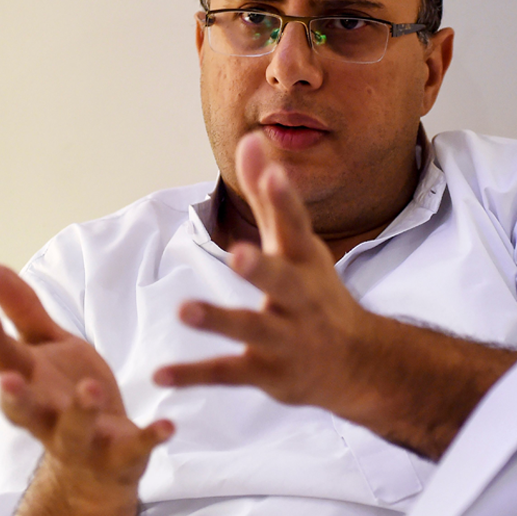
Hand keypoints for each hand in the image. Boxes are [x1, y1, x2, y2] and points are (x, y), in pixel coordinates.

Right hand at [0, 265, 172, 489]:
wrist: (97, 461)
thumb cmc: (66, 393)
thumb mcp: (47, 348)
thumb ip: (23, 311)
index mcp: (31, 386)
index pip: (5, 363)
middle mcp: (48, 418)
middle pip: (26, 411)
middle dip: (16, 397)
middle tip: (10, 378)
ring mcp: (84, 442)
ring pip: (75, 432)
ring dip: (81, 411)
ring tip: (92, 388)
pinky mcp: (121, 455)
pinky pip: (134, 448)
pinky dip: (150, 438)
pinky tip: (168, 424)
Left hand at [154, 132, 381, 422]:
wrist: (356, 362)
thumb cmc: (317, 292)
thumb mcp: (297, 246)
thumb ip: (269, 198)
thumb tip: (251, 140)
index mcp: (305, 262)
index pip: (295, 226)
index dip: (284, 200)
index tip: (273, 173)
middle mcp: (300, 299)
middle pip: (282, 282)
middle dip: (262, 268)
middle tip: (237, 253)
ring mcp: (286, 338)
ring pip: (252, 329)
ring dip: (220, 320)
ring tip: (184, 310)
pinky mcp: (268, 372)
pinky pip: (228, 373)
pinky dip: (195, 374)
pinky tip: (160, 375)